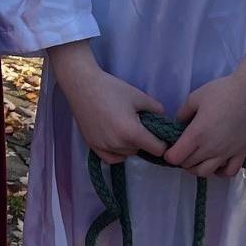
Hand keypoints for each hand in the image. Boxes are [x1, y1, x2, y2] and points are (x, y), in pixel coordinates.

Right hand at [49, 42, 166, 164]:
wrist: (82, 86)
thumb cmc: (111, 88)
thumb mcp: (139, 95)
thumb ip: (156, 109)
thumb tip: (163, 119)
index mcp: (132, 132)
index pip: (157, 149)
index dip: (163, 142)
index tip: (161, 134)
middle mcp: (118, 144)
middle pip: (141, 151)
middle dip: (144, 140)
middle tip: (139, 124)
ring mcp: (103, 146)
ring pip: (127, 154)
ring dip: (130, 145)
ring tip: (125, 127)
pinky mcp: (92, 146)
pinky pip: (111, 159)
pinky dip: (118, 153)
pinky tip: (117, 140)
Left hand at [162, 53, 245, 178]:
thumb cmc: (222, 91)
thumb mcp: (195, 98)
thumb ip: (182, 114)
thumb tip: (178, 125)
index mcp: (197, 134)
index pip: (176, 157)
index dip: (169, 154)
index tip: (170, 147)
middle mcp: (211, 148)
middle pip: (188, 165)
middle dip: (181, 159)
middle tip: (182, 148)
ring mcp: (227, 153)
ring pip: (205, 173)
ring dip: (196, 168)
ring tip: (197, 157)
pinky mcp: (242, 154)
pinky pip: (228, 172)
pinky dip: (219, 172)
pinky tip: (216, 162)